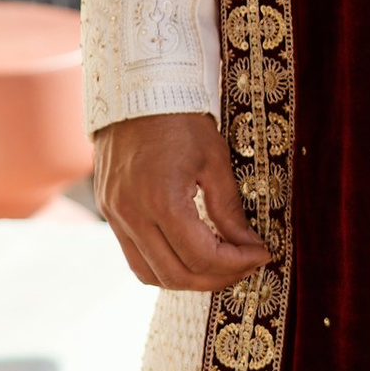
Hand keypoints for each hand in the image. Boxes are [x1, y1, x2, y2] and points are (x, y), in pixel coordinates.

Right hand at [94, 112, 272, 292]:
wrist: (136, 91)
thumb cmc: (180, 119)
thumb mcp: (214, 160)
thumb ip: (229, 210)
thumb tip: (248, 247)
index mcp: (162, 200)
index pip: (202, 256)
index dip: (236, 263)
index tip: (260, 255)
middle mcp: (132, 214)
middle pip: (176, 275)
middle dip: (216, 278)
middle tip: (245, 267)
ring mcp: (115, 216)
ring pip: (151, 274)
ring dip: (188, 279)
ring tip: (219, 267)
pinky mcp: (109, 212)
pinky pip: (134, 257)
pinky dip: (163, 266)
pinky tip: (188, 256)